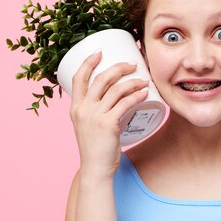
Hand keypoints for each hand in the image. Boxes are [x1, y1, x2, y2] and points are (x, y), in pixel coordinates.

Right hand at [70, 51, 148, 176]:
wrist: (95, 169)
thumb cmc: (95, 149)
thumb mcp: (89, 126)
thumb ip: (98, 112)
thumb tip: (119, 100)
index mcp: (75, 108)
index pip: (78, 78)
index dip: (88, 62)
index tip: (100, 52)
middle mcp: (83, 109)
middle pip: (101, 79)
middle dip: (118, 67)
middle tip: (133, 64)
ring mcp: (95, 116)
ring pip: (115, 90)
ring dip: (132, 81)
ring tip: (144, 80)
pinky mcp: (108, 124)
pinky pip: (125, 104)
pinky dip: (136, 95)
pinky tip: (144, 93)